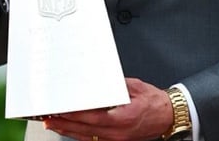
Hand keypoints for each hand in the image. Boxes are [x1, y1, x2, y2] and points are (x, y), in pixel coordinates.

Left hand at [43, 78, 172, 140]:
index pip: (91, 117)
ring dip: (69, 131)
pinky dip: (80, 135)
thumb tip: (96, 83)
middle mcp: (118, 132)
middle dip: (64, 123)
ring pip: (87, 137)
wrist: (169, 116)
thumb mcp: (134, 87)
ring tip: (53, 124)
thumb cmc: (154, 102)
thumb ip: (114, 86)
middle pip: (85, 130)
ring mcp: (117, 139)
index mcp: (122, 117)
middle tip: (48, 117)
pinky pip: (94, 140)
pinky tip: (71, 130)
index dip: (73, 115)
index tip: (60, 109)